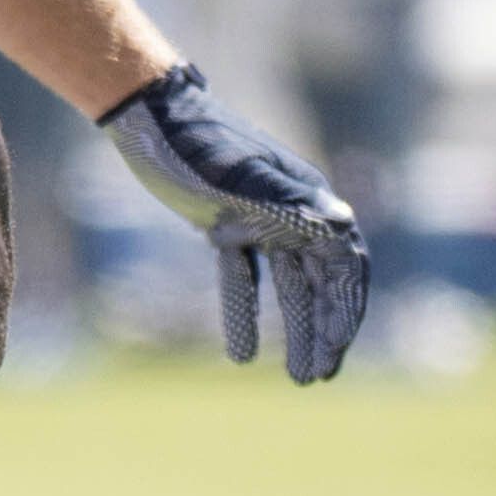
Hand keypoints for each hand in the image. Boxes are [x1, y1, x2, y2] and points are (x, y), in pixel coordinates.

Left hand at [100, 63, 370, 381]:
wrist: (149, 117)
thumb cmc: (198, 145)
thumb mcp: (243, 178)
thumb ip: (290, 204)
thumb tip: (346, 227)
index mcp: (308, 203)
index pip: (343, 268)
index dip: (344, 312)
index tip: (335, 353)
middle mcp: (293, 213)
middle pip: (320, 283)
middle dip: (323, 331)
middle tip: (316, 378)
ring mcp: (260, 220)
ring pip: (288, 286)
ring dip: (294, 330)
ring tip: (294, 376)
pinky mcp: (225, 225)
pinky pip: (243, 277)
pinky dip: (245, 312)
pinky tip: (239, 354)